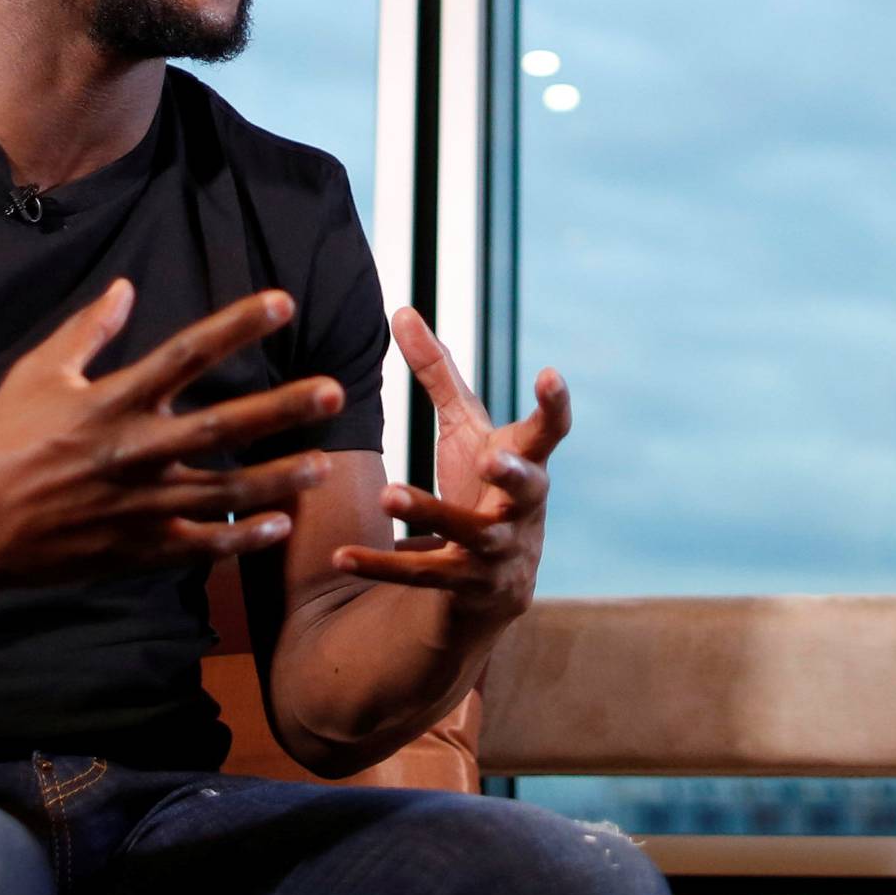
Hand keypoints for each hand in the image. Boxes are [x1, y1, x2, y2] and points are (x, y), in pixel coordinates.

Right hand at [0, 279, 345, 591]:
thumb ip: (86, 330)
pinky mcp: (134, 550)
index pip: (186, 352)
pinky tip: (279, 526)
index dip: (236, 324)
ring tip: (322, 464)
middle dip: (281, 408)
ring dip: (277, 478)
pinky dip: (241, 537)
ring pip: (224, 491)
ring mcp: (138, 505)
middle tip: (333, 392)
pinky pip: (199, 545)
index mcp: (112, 400)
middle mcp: (134, 450)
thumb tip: (125, 286)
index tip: (282, 302)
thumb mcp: (37, 373)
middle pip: (223, 426)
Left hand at [330, 306, 569, 620]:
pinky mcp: (466, 586)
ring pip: (470, 533)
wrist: (495, 580)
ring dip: (431, 511)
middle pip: (526, 489)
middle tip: (490, 456)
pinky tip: (340, 556)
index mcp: (527, 462)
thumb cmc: (481, 483)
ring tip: (388, 493)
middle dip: (512, 472)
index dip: (555, 404)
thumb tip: (401, 308)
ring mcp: (499, 552)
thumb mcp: (464, 427)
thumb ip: (436, 373)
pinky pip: (422, 577)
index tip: (550, 375)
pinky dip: (381, 565)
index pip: (550, 432)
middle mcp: (522, 508)